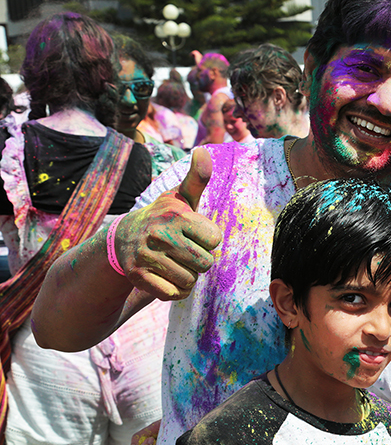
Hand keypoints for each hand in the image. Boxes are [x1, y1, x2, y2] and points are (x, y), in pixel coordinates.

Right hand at [116, 149, 222, 299]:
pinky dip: (175, 291)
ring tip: (174, 263)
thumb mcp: (179, 198)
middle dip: (199, 261)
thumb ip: (197, 178)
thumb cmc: (162, 218)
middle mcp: (160, 234)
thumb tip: (204, 150)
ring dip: (188, 276)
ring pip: (190, 280)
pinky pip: (173, 294)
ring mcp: (146, 256)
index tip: (192, 234)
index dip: (207, 239)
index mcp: (176, 214)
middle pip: (205, 263)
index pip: (215, 239)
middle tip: (182, 251)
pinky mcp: (137, 276)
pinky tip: (166, 277)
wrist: (122, 240)